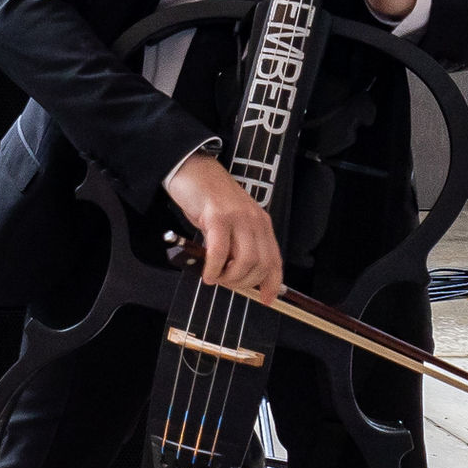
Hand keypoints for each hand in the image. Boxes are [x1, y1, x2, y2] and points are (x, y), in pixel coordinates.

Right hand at [163, 149, 283, 302]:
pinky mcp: (218, 216)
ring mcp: (238, 217)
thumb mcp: (230, 222)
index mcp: (261, 223)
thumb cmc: (207, 197)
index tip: (266, 299)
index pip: (274, 260)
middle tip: (225, 283)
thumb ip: (236, 244)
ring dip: (228, 277)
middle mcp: (254, 220)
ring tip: (215, 277)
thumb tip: (234, 274)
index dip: (272, 284)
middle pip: (260, 264)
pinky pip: (219, 251)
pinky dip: (213, 268)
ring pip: (244, 261)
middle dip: (242, 282)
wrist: (192, 168)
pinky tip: (206, 272)